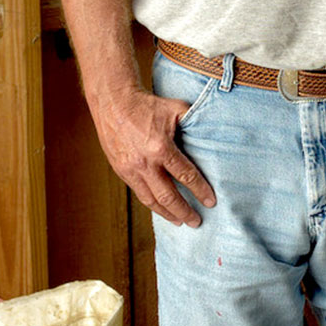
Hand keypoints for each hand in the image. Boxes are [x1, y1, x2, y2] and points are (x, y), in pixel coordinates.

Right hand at [93, 86, 215, 226]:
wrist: (113, 103)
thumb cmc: (147, 105)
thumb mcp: (175, 109)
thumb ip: (194, 123)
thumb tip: (212, 133)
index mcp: (161, 148)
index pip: (186, 176)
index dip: (200, 191)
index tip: (211, 202)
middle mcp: (145, 163)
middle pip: (168, 196)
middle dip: (184, 211)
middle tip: (197, 222)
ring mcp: (131, 169)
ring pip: (151, 200)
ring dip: (167, 214)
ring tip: (180, 222)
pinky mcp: (121, 171)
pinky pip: (138, 193)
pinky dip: (151, 203)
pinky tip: (161, 208)